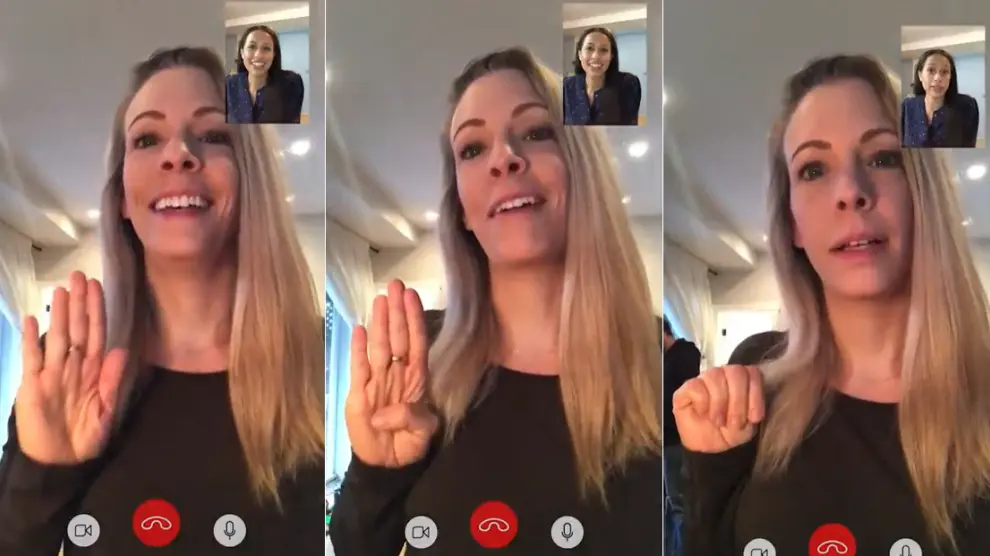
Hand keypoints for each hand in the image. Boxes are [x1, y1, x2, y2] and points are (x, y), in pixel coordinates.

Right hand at [15, 271, 127, 463]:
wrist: (61, 461)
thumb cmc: (86, 435)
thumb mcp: (106, 410)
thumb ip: (112, 381)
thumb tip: (122, 350)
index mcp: (93, 370)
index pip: (96, 333)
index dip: (97, 310)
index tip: (97, 287)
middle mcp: (73, 366)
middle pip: (77, 329)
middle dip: (79, 303)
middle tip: (79, 275)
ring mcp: (52, 373)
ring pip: (57, 338)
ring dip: (60, 314)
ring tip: (61, 290)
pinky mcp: (32, 385)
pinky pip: (32, 359)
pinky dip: (32, 340)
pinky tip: (34, 320)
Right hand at [344, 280, 437, 467]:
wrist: (385, 462)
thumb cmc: (408, 443)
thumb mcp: (421, 432)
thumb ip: (412, 418)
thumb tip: (387, 415)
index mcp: (416, 378)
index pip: (416, 342)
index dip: (414, 319)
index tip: (412, 296)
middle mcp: (396, 373)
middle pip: (397, 337)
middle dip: (397, 311)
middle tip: (395, 284)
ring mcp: (376, 380)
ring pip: (379, 346)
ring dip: (380, 323)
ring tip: (380, 299)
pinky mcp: (358, 392)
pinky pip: (358, 366)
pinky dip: (358, 349)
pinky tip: (359, 329)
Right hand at [671, 365, 765, 452]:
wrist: (709, 448)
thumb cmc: (730, 432)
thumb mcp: (750, 422)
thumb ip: (755, 405)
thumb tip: (758, 395)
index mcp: (741, 380)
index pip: (752, 372)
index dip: (755, 394)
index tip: (753, 418)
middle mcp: (723, 374)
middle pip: (735, 372)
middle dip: (738, 402)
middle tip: (735, 423)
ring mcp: (704, 379)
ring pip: (715, 376)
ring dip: (720, 404)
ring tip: (719, 422)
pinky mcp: (686, 388)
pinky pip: (696, 386)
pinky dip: (702, 403)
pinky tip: (702, 414)